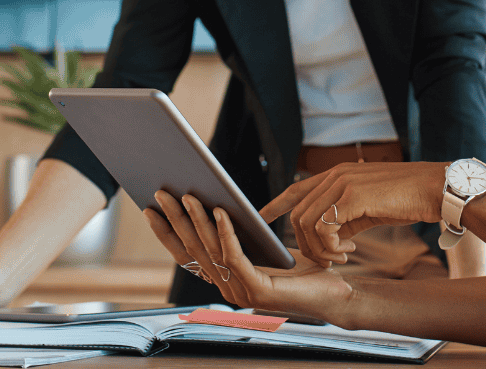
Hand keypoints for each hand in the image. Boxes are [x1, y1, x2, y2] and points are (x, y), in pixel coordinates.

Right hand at [144, 191, 352, 320]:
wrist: (335, 292)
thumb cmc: (303, 269)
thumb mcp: (263, 247)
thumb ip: (240, 235)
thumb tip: (214, 203)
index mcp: (225, 279)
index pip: (187, 255)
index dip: (166, 233)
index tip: (150, 208)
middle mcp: (227, 288)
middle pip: (193, 250)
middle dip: (175, 219)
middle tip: (161, 192)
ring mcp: (240, 292)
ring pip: (211, 251)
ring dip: (197, 221)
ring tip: (189, 195)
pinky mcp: (258, 290)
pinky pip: (235, 256)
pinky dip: (226, 232)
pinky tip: (221, 211)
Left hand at [259, 161, 447, 267]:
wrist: (434, 188)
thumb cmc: (406, 198)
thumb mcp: (369, 207)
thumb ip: (346, 217)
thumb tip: (331, 237)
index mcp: (337, 174)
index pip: (296, 189)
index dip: (276, 204)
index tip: (261, 216)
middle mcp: (335, 175)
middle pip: (298, 214)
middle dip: (306, 244)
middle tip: (330, 259)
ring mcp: (342, 183)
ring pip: (306, 223)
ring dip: (320, 249)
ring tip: (341, 257)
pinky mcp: (352, 196)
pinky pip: (324, 228)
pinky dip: (330, 246)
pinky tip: (349, 250)